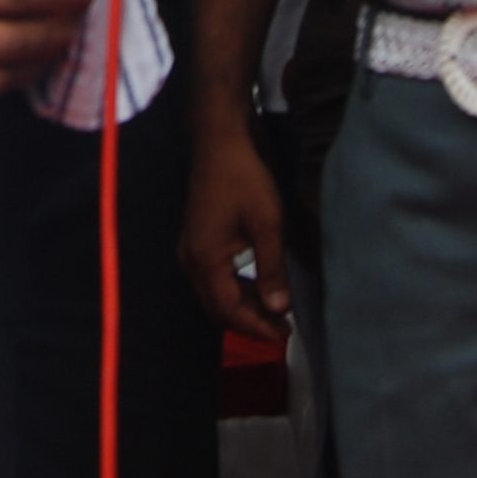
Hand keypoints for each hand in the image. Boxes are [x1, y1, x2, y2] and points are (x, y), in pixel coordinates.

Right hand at [179, 116, 291, 342]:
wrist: (220, 143)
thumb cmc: (243, 178)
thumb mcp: (267, 224)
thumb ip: (272, 269)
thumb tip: (278, 308)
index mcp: (206, 259)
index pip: (230, 310)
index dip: (257, 328)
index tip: (284, 334)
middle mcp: (192, 261)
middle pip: (218, 310)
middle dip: (250, 323)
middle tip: (283, 328)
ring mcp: (191, 252)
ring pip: (215, 297)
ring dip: (243, 308)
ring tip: (275, 311)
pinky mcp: (197, 243)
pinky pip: (214, 281)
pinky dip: (236, 291)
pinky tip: (259, 287)